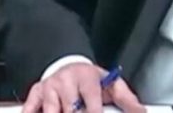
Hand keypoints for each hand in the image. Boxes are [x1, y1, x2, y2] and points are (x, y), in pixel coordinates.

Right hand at [22, 63, 143, 112]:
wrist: (68, 65)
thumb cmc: (91, 79)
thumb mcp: (111, 83)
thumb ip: (126, 98)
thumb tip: (141, 111)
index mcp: (87, 77)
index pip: (91, 101)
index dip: (94, 112)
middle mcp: (67, 81)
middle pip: (70, 109)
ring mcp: (50, 87)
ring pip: (51, 110)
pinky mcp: (36, 93)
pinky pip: (31, 109)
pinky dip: (34, 112)